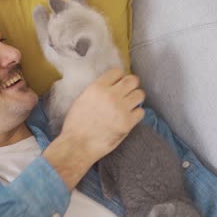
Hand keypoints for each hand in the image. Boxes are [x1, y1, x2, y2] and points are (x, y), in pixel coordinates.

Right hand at [42, 68, 144, 189]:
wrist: (78, 145)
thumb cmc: (76, 123)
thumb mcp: (82, 99)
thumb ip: (97, 90)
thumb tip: (111, 85)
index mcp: (97, 87)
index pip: (117, 72)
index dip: (119, 77)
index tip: (118, 83)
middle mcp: (110, 95)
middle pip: (132, 80)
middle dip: (131, 85)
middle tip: (128, 92)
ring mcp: (121, 109)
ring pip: (140, 94)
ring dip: (135, 98)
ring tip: (129, 104)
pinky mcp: (127, 123)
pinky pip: (141, 112)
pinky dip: (136, 114)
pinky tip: (129, 117)